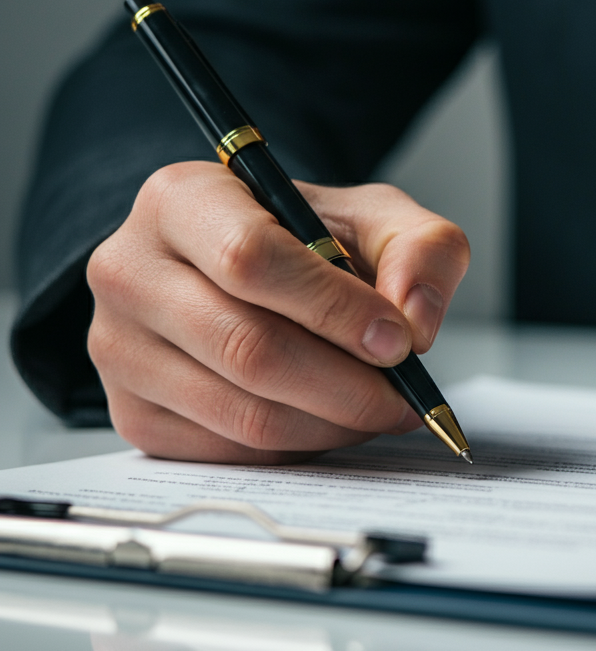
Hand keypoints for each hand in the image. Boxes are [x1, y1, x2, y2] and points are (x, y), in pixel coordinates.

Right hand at [87, 162, 468, 462]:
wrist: (246, 272)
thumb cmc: (304, 241)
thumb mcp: (375, 218)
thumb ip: (421, 248)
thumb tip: (414, 318)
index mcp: (181, 199)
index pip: (251, 258)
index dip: (335, 309)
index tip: (397, 340)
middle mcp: (130, 269)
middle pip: (247, 347)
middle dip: (347, 385)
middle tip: (402, 396)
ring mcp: (118, 347)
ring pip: (242, 412)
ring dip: (330, 423)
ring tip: (375, 408)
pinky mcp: (131, 411)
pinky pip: (228, 451)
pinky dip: (296, 446)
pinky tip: (326, 419)